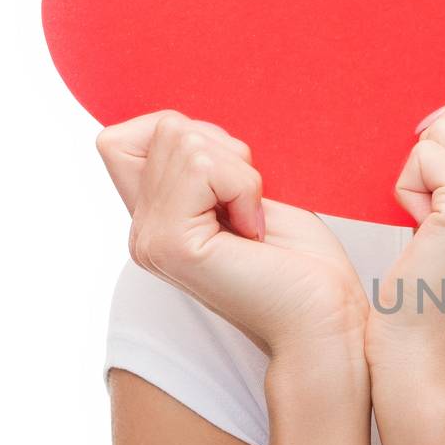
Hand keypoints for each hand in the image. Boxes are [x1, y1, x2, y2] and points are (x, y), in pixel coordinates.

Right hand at [98, 110, 368, 360]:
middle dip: (226, 152)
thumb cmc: (305, 263)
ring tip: (253, 221)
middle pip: (165, 128)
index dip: (182, 134)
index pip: (118, 139)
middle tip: (251, 207)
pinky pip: (201, 166)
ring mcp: (151, 240)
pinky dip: (243, 186)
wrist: (327, 321)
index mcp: (156, 219)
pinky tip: (254, 230)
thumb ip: (201, 167)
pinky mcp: (172, 245)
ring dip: (239, 173)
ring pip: (183, 140)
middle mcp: (143, 232)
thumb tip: (179, 124)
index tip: (230, 178)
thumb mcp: (245, 195)